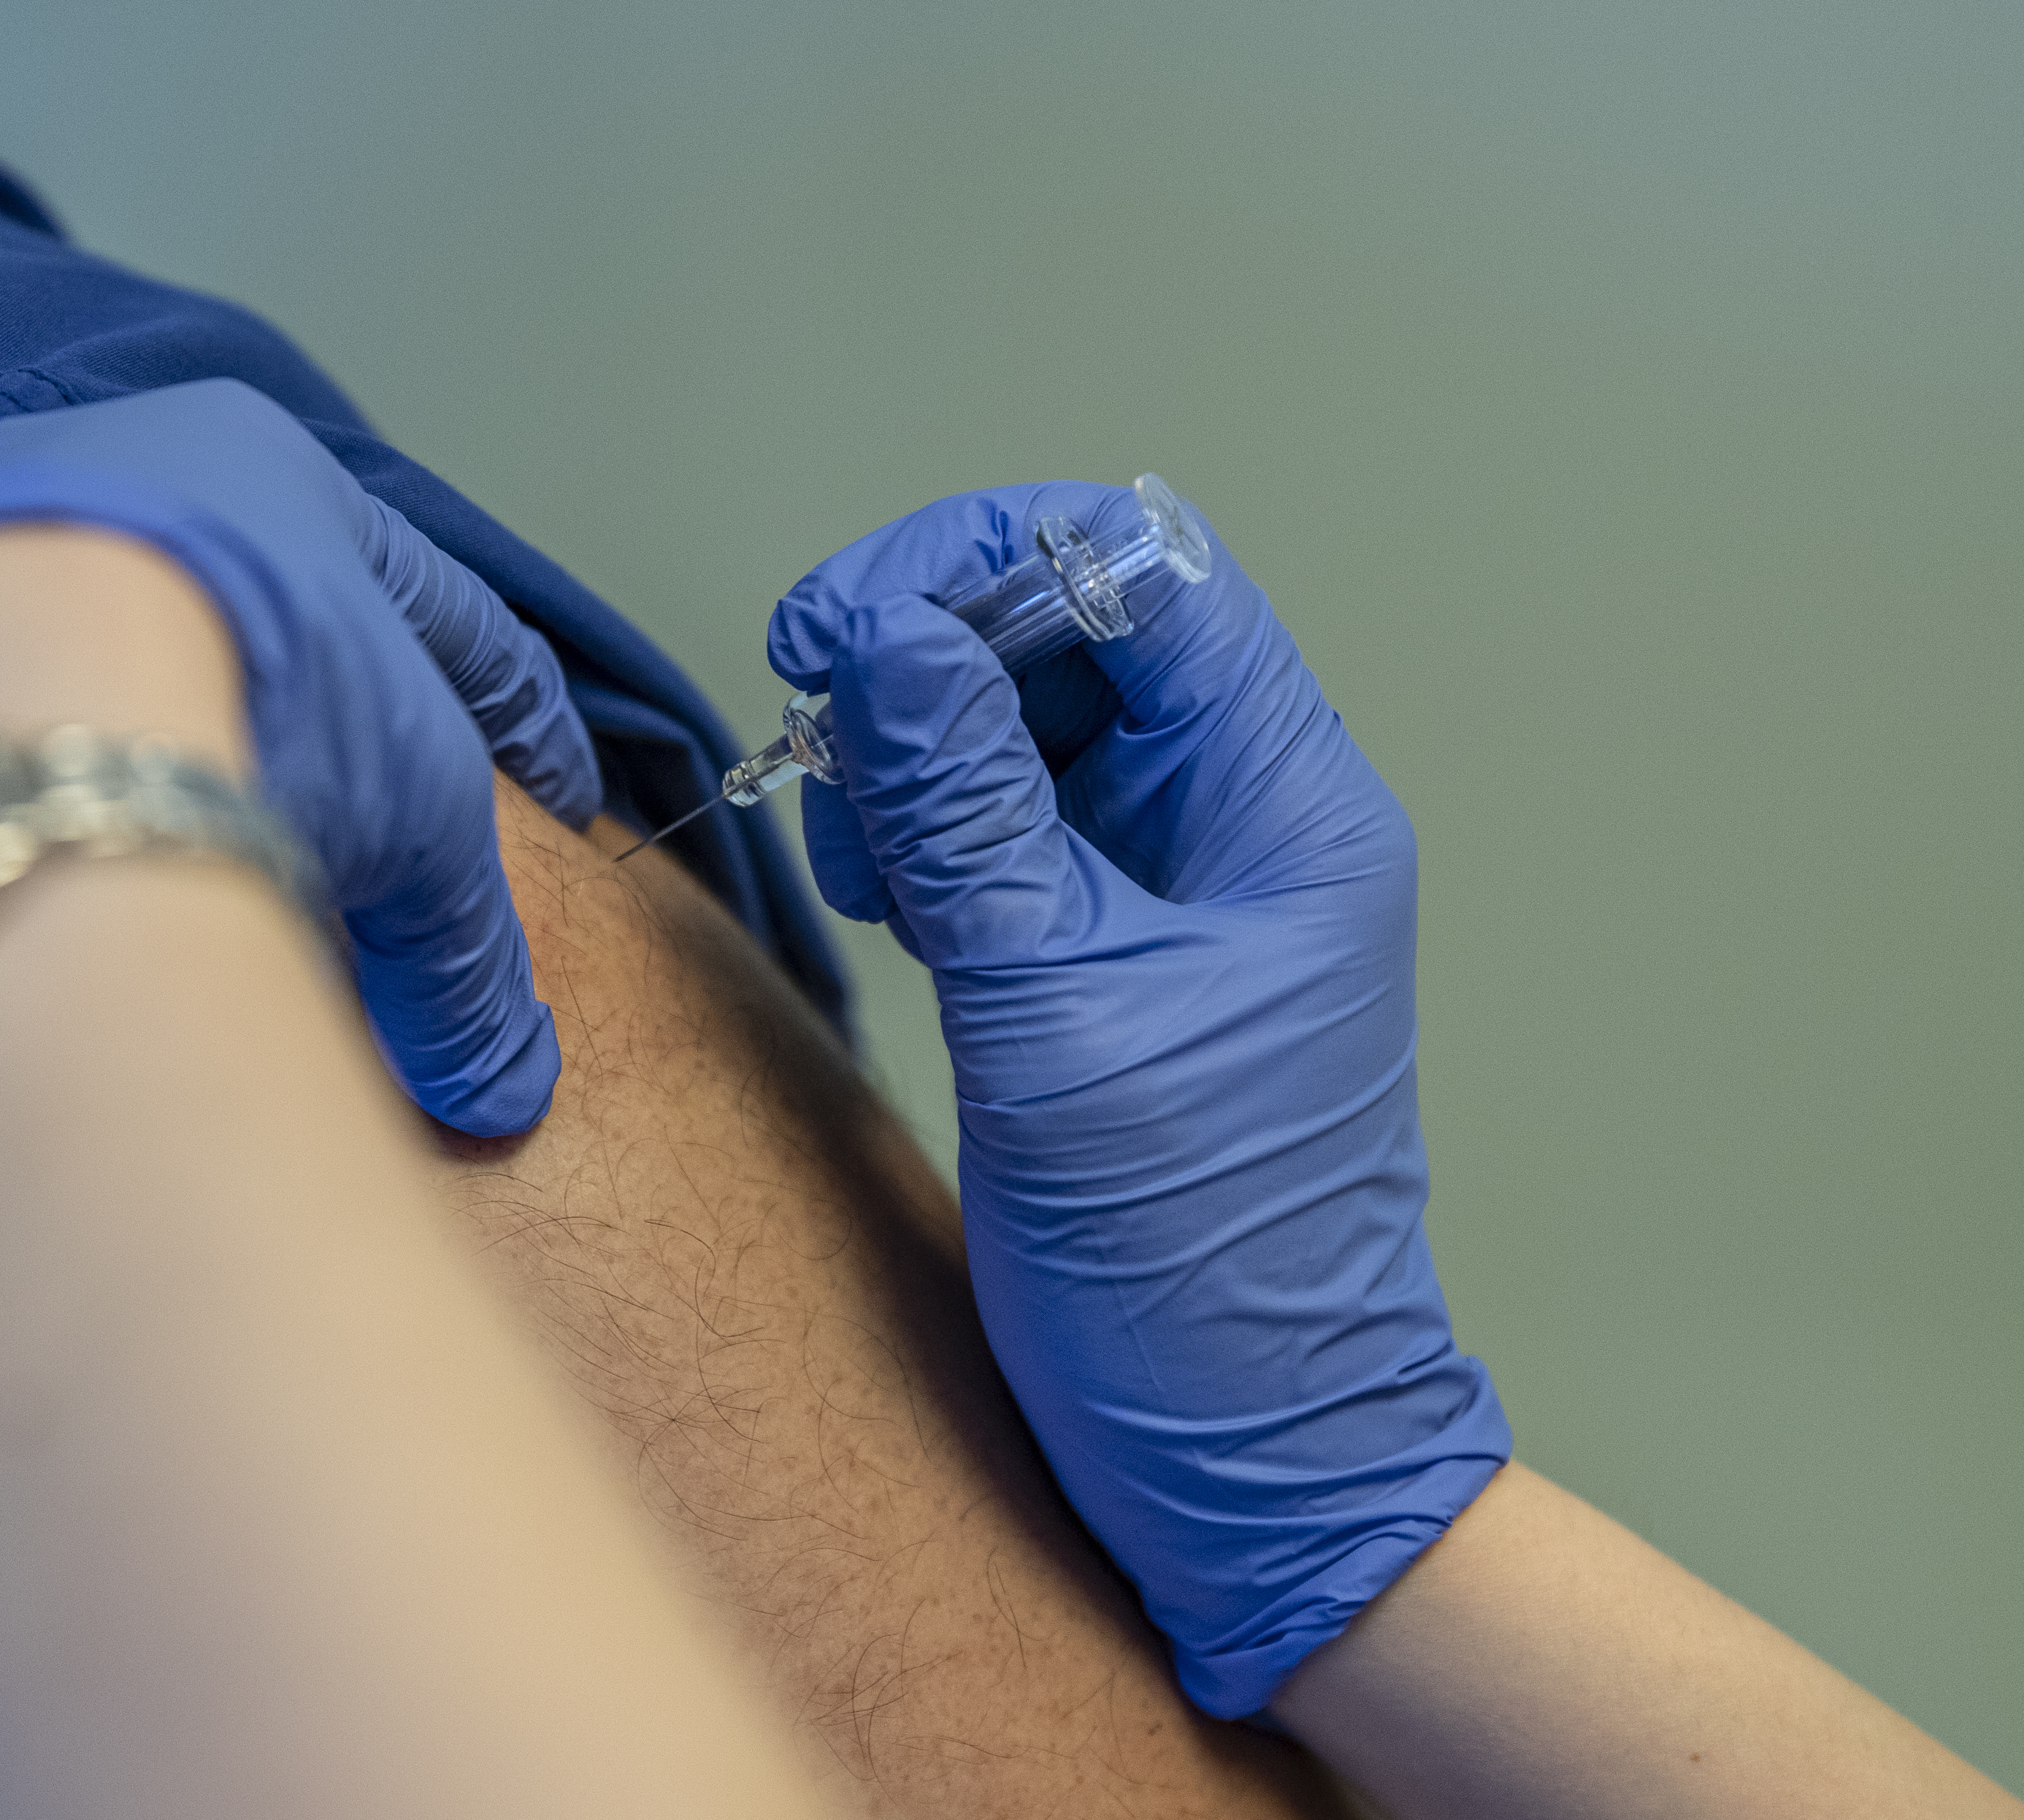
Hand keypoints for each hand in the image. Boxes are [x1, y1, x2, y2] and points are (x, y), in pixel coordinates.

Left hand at [0, 380, 593, 1134]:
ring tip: (196, 861)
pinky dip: (26, 782)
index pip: (439, 608)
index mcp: (285, 478)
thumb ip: (468, 957)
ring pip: (97, 647)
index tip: (557, 791)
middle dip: (319, 718)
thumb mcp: (414, 819)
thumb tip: (506, 1095)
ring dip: (158, 743)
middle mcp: (117, 467)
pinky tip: (37, 866)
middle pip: (256, 611)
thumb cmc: (248, 698)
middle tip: (363, 827)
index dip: (515, 712)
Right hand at [766, 482, 1510, 1716]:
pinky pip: (1007, 826)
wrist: (1246, 1450)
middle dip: (932, 648)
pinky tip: (877, 890)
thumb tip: (893, 640)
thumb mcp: (1057, 1019)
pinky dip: (922, 827)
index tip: (846, 621)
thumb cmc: (1194, 1267)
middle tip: (813, 710)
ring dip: (913, 744)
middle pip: (1080, 636)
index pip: (1149, 578)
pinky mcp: (1113, 952)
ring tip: (850, 834)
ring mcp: (1179, 887)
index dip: (989, 566)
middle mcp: (1243, 821)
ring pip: (1028, 726)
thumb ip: (969, 818)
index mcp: (1284, 809)